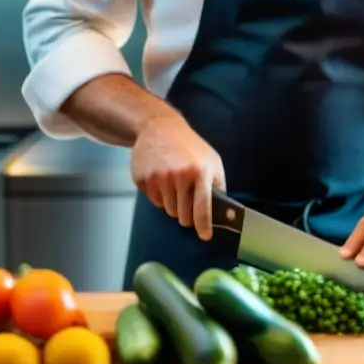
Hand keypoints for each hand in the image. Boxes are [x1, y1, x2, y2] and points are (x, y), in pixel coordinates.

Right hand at [130, 110, 225, 240]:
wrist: (159, 127)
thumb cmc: (189, 146)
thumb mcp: (211, 160)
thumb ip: (217, 185)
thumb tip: (221, 211)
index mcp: (199, 172)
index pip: (202, 208)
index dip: (203, 226)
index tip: (205, 236)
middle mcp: (178, 176)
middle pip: (182, 215)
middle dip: (186, 214)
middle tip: (187, 200)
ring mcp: (158, 178)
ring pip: (168, 210)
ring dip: (173, 203)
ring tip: (174, 183)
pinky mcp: (142, 179)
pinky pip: (153, 200)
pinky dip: (159, 194)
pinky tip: (161, 177)